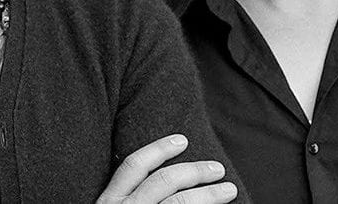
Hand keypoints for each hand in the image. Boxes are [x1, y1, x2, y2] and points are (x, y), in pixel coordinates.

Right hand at [96, 134, 237, 203]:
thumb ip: (127, 197)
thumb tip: (156, 180)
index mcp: (109, 200)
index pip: (134, 166)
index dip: (159, 149)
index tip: (182, 139)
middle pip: (164, 182)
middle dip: (194, 171)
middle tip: (217, 168)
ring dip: (208, 194)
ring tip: (228, 189)